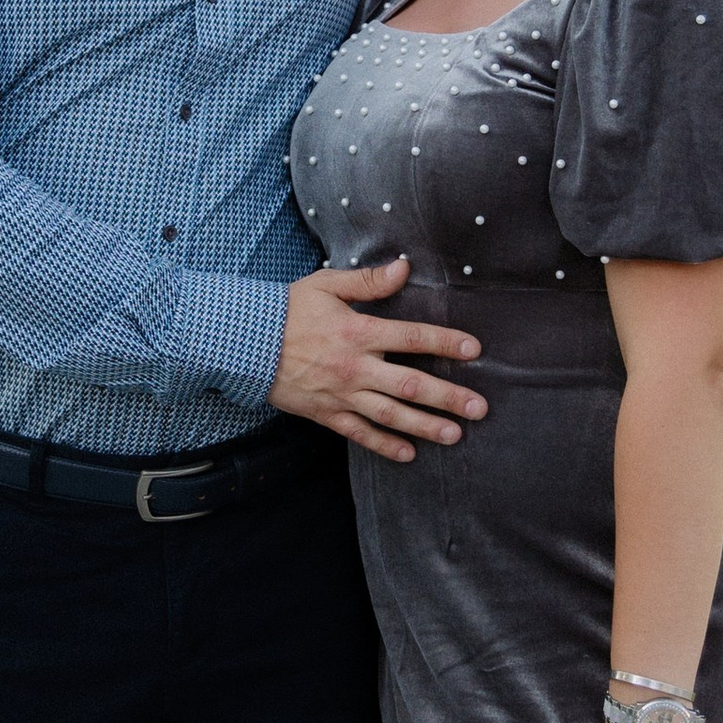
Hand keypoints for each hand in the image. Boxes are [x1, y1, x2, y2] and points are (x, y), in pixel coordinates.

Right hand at [270, 258, 485, 461]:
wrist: (243, 342)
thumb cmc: (287, 310)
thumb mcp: (326, 285)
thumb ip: (368, 281)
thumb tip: (404, 268)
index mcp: (358, 331)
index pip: (412, 337)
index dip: (445, 342)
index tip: (474, 349)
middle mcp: (355, 367)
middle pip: (410, 385)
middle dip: (448, 397)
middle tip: (479, 409)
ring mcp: (341, 394)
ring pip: (391, 414)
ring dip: (425, 426)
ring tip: (454, 435)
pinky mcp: (326, 413)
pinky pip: (360, 433)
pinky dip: (384, 445)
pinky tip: (408, 454)